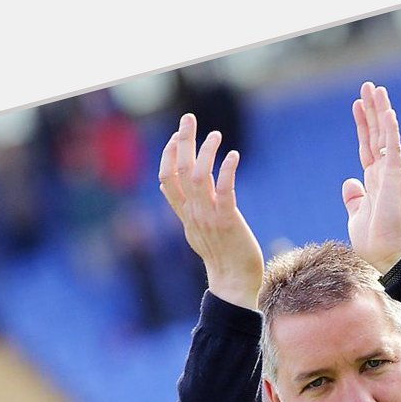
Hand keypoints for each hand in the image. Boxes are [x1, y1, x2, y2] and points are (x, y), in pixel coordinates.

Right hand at [158, 113, 263, 309]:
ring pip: (198, 177)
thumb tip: (166, 187)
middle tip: (188, 119)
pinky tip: (233, 155)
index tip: (176, 135)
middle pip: (179, 171)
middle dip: (182, 142)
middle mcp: (192, 214)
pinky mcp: (227, 221)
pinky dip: (226, 171)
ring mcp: (208, 217)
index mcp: (184, 215)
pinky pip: (224, 191)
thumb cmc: (221, 255)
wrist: (234, 282)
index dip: (168, 155)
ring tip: (214, 134)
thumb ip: (184, 207)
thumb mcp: (195, 230)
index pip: (166, 179)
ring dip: (205, 152)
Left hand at [342, 82, 400, 274]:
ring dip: (381, 112)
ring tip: (376, 89)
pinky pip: (393, 150)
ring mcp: (391, 174)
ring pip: (386, 136)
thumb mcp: (356, 215)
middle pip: (377, 134)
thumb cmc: (373, 240)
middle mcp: (385, 173)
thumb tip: (349, 182)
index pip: (367, 146)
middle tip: (369, 86)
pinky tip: (388, 112)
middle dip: (372, 110)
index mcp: (375, 181)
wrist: (385, 254)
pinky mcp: (395, 179)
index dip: (363, 125)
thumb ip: (354, 198)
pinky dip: (391, 131)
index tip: (357, 105)